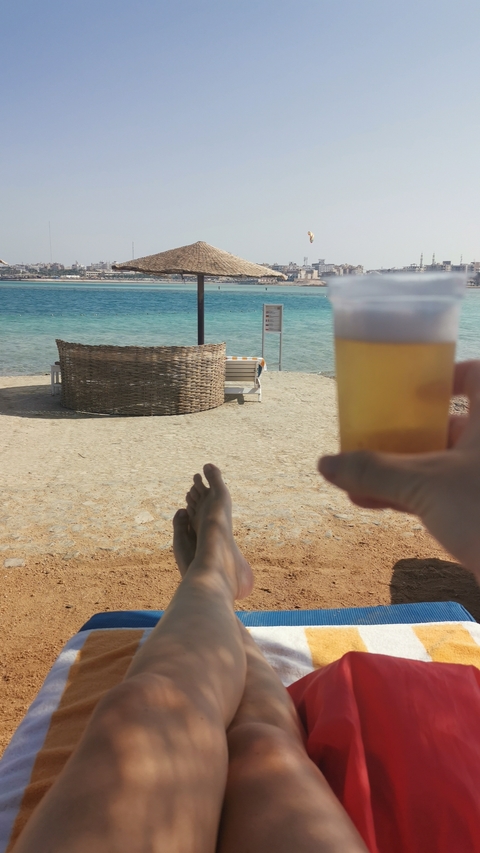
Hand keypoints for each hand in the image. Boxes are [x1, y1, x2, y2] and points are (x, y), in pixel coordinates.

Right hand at [318, 361, 479, 580]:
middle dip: (409, 434)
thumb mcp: (424, 486)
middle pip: (454, 424)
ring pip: (448, 464)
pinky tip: (381, 505)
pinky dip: (419, 496)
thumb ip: (374, 472)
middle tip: (374, 438)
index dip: (446, 376)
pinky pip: (451, 493)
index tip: (413, 389)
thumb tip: (325, 463)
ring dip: (406, 471)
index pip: (476, 375)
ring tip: (362, 482)